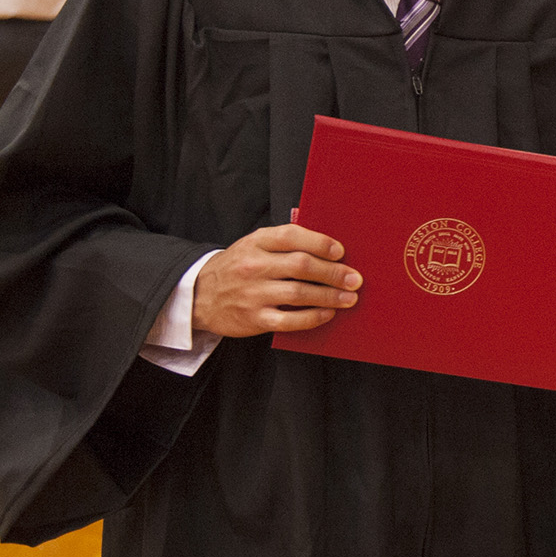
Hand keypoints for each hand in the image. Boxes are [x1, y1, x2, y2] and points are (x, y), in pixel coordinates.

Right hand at [191, 224, 360, 336]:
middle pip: (301, 266)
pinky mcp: (253, 319)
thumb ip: (284, 241)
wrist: (200, 295)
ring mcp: (253, 293)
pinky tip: (327, 314)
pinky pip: (289, 320)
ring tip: (349, 298)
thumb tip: (328, 245)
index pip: (292, 236)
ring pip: (300, 293)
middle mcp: (253, 266)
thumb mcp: (254, 244)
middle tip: (355, 279)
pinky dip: (312, 317)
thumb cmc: (238, 266)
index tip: (340, 252)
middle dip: (333, 273)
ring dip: (330, 296)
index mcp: (256, 242)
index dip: (320, 243)